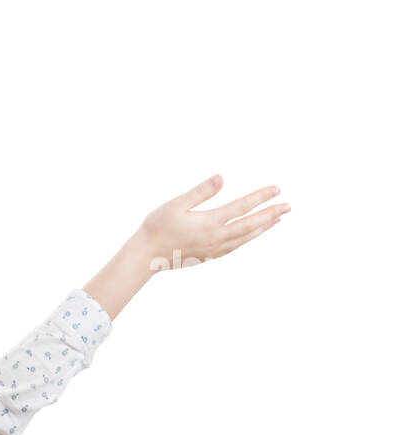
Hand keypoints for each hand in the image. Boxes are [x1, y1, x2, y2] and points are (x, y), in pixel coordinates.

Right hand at [136, 174, 288, 270]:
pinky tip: (251, 234)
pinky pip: (235, 246)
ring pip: (245, 237)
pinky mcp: (209, 256)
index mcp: (210, 223)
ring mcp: (214, 249)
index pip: (242, 207)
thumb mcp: (176, 205)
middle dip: (271, 214)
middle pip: (250, 224)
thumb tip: (221, 178)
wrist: (146, 256)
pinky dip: (248, 238)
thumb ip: (200, 192)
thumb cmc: (157, 227)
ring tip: (276, 220)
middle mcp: (217, 238)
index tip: (277, 189)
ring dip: (262, 227)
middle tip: (288, 206)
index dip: (260, 197)